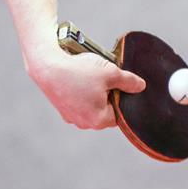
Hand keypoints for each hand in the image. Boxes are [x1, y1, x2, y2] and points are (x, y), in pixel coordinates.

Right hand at [26, 45, 146, 129]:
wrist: (46, 65)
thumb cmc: (79, 71)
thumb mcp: (112, 73)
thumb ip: (130, 82)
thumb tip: (141, 87)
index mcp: (98, 121)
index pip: (120, 114)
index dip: (122, 97)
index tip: (119, 84)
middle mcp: (84, 123)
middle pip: (106, 110)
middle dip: (109, 95)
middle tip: (106, 78)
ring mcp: (70, 116)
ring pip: (92, 105)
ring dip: (96, 93)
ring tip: (91, 76)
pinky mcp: (61, 107)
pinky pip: (79, 101)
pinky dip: (82, 91)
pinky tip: (80, 78)